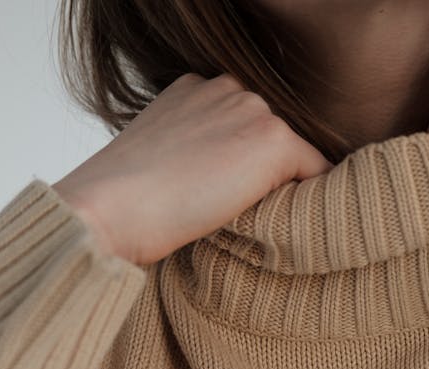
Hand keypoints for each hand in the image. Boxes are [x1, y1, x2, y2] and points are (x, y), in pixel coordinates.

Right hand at [52, 72, 334, 266]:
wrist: (110, 209)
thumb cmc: (124, 203)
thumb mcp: (161, 161)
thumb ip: (195, 154)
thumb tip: (223, 183)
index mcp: (196, 88)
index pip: (243, 126)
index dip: (240, 167)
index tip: (222, 199)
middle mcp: (228, 86)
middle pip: (272, 138)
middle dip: (263, 174)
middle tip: (233, 214)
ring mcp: (252, 109)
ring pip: (295, 156)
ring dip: (282, 188)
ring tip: (245, 221)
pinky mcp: (273, 140)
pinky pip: (317, 173)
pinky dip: (309, 199)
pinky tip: (279, 223)